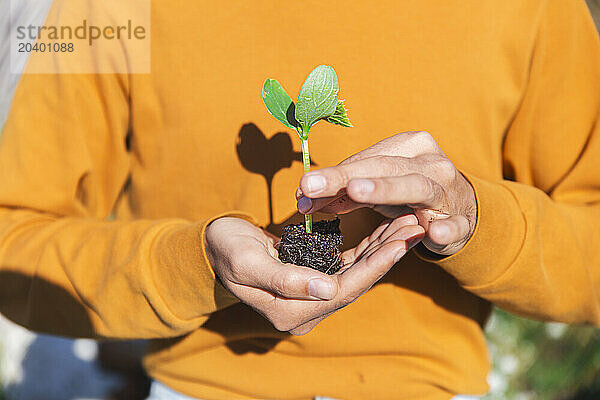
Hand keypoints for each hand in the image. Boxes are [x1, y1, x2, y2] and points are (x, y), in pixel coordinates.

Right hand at [205, 216, 422, 334]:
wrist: (213, 247)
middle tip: (415, 228)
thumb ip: (285, 280)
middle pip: (357, 282)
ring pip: (357, 273)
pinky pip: (347, 265)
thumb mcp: (248, 262)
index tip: (400, 244)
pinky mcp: (314, 278)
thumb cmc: (226, 250)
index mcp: (291, 312)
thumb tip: (327, 290)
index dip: (373, 267)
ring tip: (408, 226)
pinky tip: (385, 231)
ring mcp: (311, 297)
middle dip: (387, 255)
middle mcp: (306, 310)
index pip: (343, 290)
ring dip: (382, 249)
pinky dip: (367, 248)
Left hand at [296, 131, 476, 255]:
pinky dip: (446, 228)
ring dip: (385, 189)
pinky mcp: (460, 221)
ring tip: (355, 192)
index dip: (333, 174)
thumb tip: (305, 197)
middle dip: (344, 177)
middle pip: (383, 167)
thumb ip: (346, 191)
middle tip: (311, 186)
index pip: (366, 159)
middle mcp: (430, 163)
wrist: (462, 212)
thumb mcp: (378, 190)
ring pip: (417, 187)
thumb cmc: (411, 196)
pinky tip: (434, 232)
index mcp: (410, 147)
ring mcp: (448, 191)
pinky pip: (454, 225)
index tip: (303, 188)